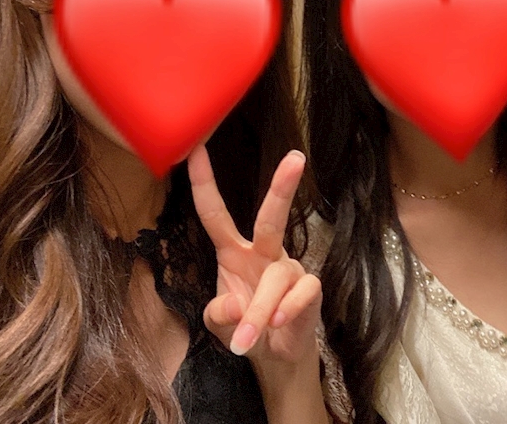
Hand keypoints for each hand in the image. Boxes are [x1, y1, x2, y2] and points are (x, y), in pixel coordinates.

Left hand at [187, 145, 321, 367]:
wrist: (275, 356)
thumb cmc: (243, 328)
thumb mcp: (218, 324)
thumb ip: (218, 314)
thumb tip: (235, 303)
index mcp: (233, 252)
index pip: (216, 215)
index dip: (204, 184)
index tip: (195, 151)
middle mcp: (263, 253)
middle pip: (271, 218)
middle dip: (282, 188)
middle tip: (295, 158)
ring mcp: (289, 269)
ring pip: (275, 279)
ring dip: (259, 312)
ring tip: (245, 339)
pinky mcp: (311, 288)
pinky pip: (300, 294)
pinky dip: (285, 311)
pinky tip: (278, 324)